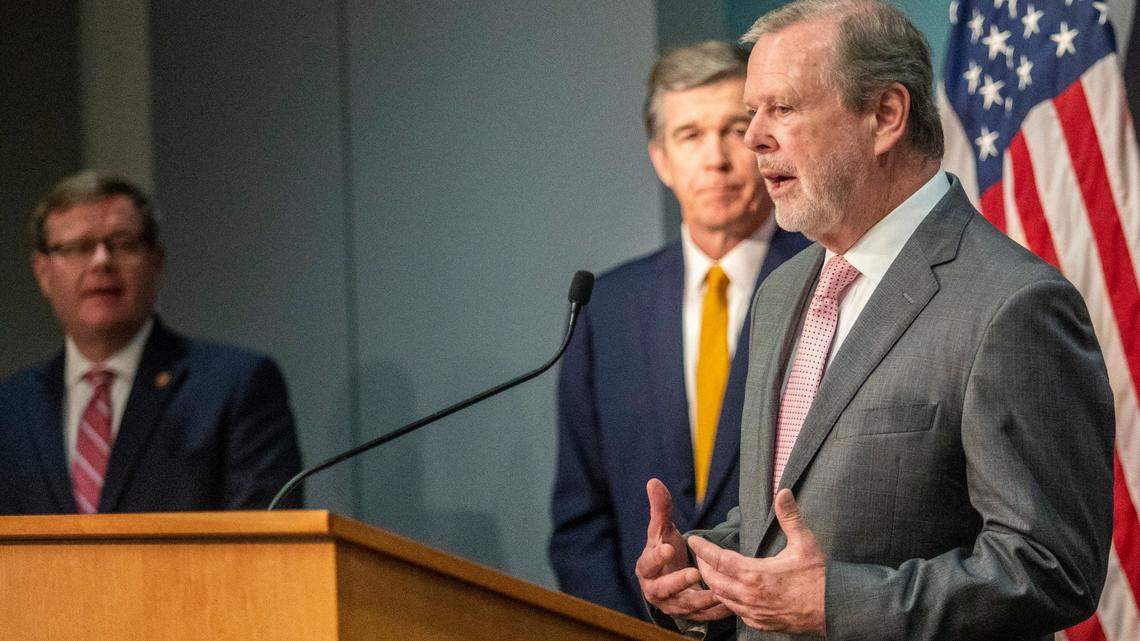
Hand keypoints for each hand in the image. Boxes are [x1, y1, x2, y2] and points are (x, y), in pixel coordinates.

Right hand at [635, 478, 729, 620]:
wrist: (667, 578)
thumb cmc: (664, 550)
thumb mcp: (662, 530)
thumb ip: (660, 508)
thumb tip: (653, 481)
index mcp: (646, 568)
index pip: (648, 563)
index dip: (656, 557)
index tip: (667, 548)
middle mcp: (655, 590)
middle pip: (664, 590)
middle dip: (678, 582)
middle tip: (695, 573)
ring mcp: (672, 605)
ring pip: (685, 606)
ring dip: (702, 600)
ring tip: (718, 592)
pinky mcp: (688, 615)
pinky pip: (702, 616)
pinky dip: (715, 611)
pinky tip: (729, 605)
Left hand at [688, 489, 825, 633]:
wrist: (835, 608)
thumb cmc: (819, 575)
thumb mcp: (805, 542)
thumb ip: (790, 516)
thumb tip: (783, 492)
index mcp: (755, 574)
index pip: (718, 559)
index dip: (702, 548)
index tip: (693, 539)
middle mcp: (749, 596)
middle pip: (713, 580)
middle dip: (703, 565)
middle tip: (698, 553)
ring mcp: (754, 612)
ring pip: (721, 598)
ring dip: (712, 584)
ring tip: (708, 571)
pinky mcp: (760, 623)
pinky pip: (735, 612)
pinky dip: (727, 600)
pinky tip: (728, 593)